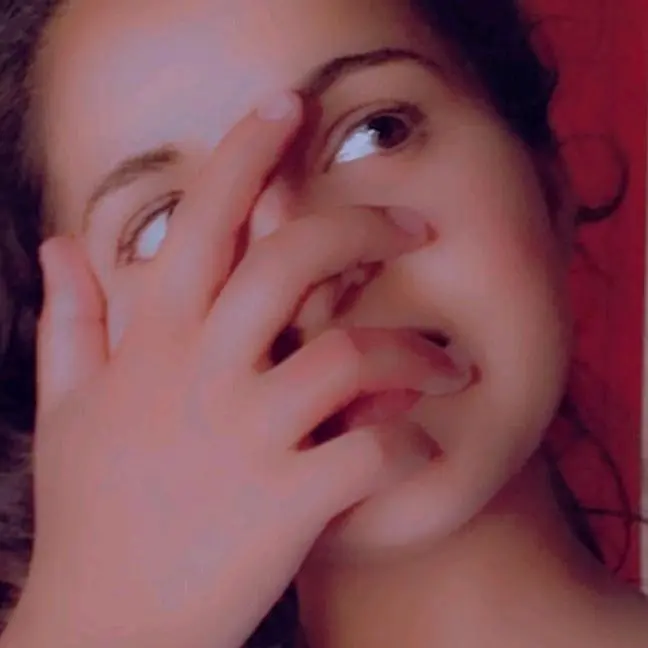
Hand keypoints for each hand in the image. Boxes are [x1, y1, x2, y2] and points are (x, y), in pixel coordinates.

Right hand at [10, 92, 465, 647]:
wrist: (104, 627)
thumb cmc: (92, 514)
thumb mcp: (68, 409)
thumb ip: (69, 321)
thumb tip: (58, 245)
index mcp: (154, 344)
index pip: (204, 218)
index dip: (246, 151)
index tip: (287, 104)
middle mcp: (202, 376)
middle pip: (290, 260)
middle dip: (360, 224)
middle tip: (413, 225)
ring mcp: (247, 439)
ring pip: (350, 354)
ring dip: (412, 347)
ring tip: (446, 357)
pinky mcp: (287, 503)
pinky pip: (372, 452)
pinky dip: (408, 441)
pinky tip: (419, 439)